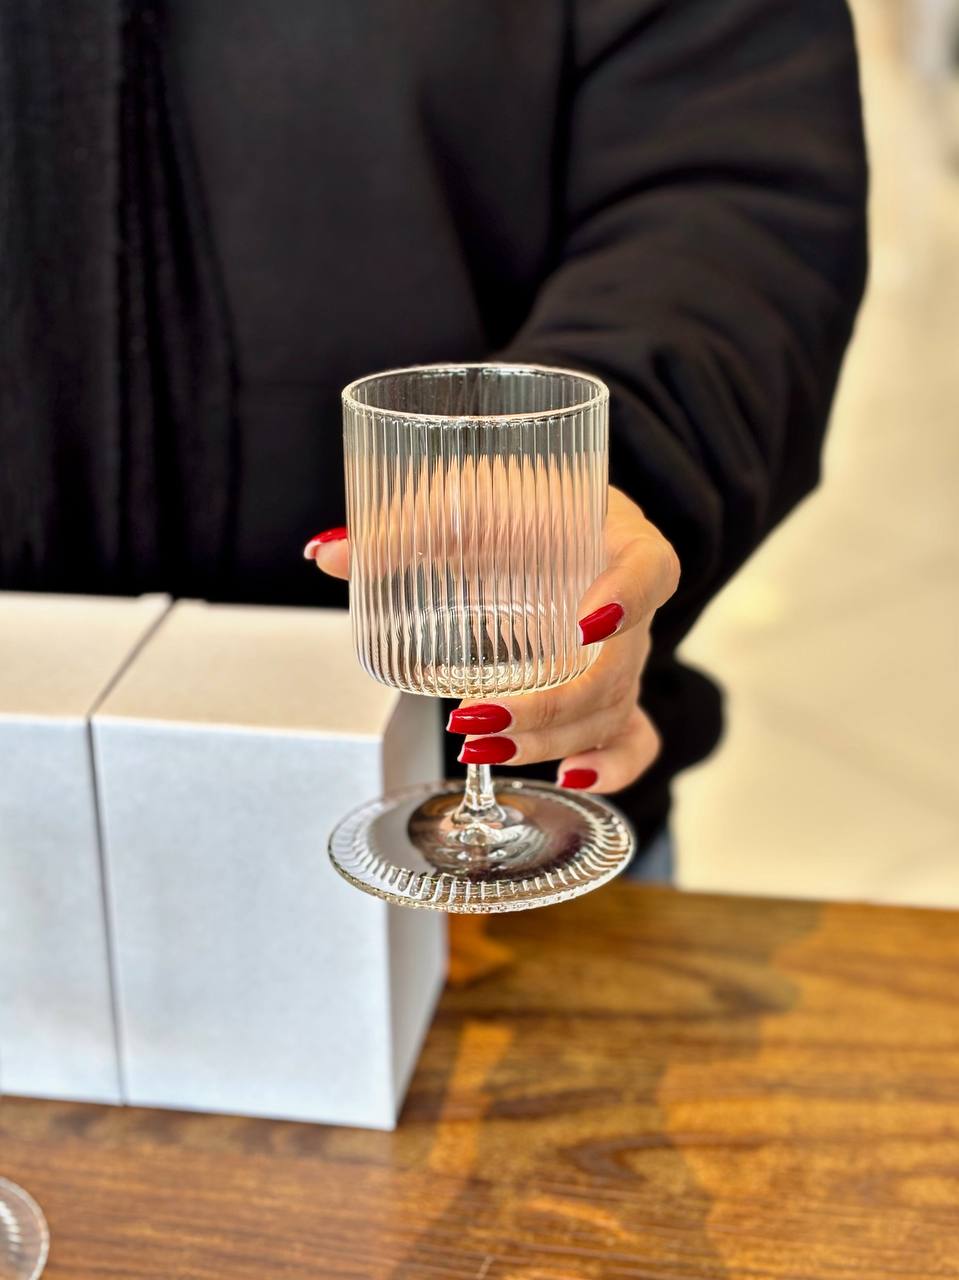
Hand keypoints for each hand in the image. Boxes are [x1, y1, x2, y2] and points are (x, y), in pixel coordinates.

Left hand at [304, 487, 678, 793]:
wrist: (545, 512)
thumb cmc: (518, 497)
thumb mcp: (465, 495)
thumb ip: (405, 524)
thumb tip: (330, 555)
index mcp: (617, 536)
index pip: (651, 569)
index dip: (628, 598)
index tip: (584, 623)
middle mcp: (631, 601)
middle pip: (619, 666)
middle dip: (550, 704)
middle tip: (475, 715)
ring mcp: (624, 652)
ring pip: (611, 710)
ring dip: (548, 739)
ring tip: (478, 747)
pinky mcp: (610, 687)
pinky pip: (632, 733)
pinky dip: (614, 765)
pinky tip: (574, 778)